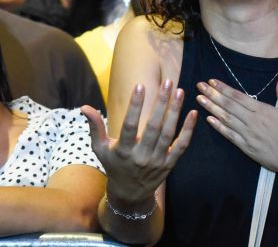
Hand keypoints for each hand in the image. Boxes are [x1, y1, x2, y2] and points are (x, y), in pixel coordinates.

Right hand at [81, 81, 196, 203]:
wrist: (130, 194)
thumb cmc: (114, 165)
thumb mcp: (100, 148)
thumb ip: (95, 127)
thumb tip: (84, 106)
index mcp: (124, 151)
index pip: (130, 126)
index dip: (135, 106)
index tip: (139, 85)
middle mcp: (142, 156)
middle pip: (154, 127)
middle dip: (161, 103)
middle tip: (167, 82)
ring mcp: (157, 161)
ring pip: (168, 133)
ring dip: (175, 111)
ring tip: (179, 91)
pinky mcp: (170, 164)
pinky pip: (182, 145)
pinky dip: (188, 130)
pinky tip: (193, 112)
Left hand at [196, 75, 277, 177]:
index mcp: (262, 110)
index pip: (238, 96)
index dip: (223, 88)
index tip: (212, 81)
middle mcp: (252, 120)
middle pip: (228, 105)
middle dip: (212, 94)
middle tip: (199, 86)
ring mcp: (248, 134)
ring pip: (226, 118)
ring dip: (211, 108)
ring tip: (199, 99)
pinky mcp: (247, 148)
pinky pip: (229, 135)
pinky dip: (218, 127)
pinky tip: (209, 120)